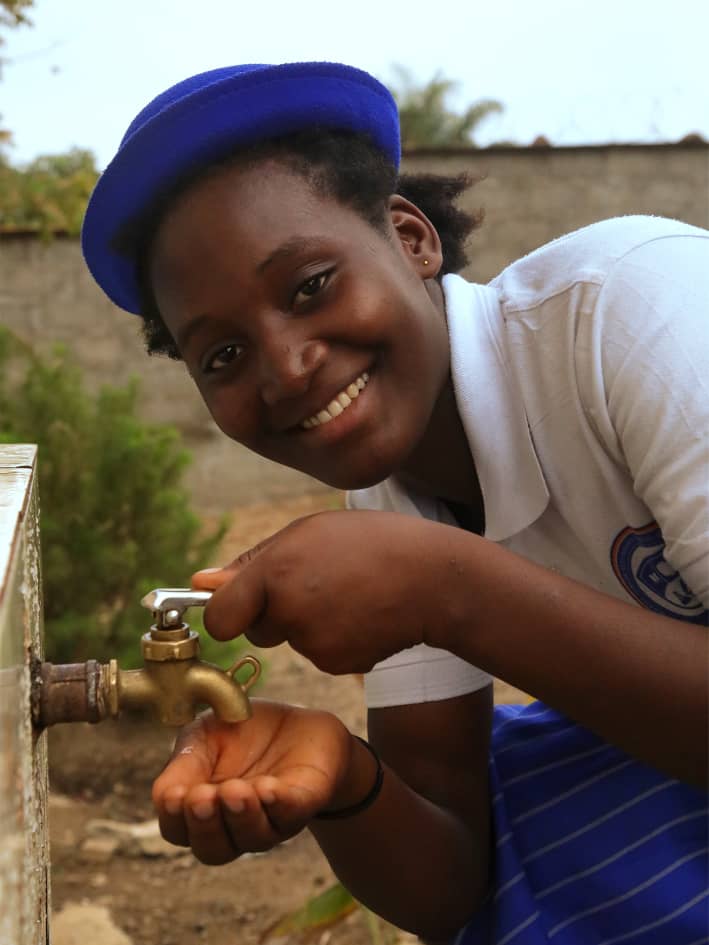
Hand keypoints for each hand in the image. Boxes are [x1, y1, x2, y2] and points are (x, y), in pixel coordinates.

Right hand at [152, 699, 351, 863]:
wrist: (295, 721)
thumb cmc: (240, 732)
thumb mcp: (203, 736)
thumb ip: (184, 761)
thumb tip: (166, 794)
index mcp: (201, 810)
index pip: (178, 830)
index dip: (174, 818)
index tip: (174, 796)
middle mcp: (233, 825)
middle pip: (212, 849)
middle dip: (206, 826)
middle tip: (202, 798)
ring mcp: (270, 820)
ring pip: (253, 838)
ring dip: (242, 816)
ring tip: (236, 790)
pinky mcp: (303, 804)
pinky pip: (290, 814)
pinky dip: (278, 804)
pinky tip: (268, 788)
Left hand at [194, 510, 451, 673]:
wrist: (434, 579)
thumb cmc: (370, 542)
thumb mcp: (309, 532)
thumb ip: (252, 561)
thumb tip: (201, 582)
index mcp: (275, 573)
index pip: (219, 618)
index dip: (226, 614)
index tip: (236, 607)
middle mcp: (289, 612)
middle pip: (256, 631)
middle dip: (274, 613)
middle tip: (316, 584)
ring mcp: (314, 644)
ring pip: (291, 640)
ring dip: (307, 623)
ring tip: (348, 592)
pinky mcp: (337, 664)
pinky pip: (320, 654)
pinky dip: (335, 638)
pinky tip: (362, 614)